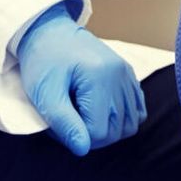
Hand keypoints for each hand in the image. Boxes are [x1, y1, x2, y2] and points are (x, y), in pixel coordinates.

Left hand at [15, 4, 144, 155]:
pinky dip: (123, 118)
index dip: (75, 136)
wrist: (49, 31)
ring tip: (83, 116)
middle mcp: (119, 75)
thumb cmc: (43, 61)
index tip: (56, 124)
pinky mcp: (128, 74)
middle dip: (90, 135)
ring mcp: (127, 74)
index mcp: (100, 78)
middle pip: (116, 131)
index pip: (98, 132)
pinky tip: (101, 112)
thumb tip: (82, 150)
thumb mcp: (46, 94)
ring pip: (129, 124)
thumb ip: (64, 123)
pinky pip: (137, 109)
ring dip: (107, 129)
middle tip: (67, 121)